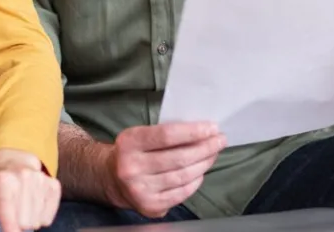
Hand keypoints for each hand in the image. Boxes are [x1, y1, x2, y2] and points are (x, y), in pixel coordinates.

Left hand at [0, 149, 60, 231]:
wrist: (14, 161)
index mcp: (2, 181)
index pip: (7, 211)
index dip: (10, 228)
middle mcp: (23, 177)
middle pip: (24, 223)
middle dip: (15, 225)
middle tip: (9, 213)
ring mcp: (40, 180)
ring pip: (36, 222)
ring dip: (27, 222)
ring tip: (19, 208)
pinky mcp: (53, 185)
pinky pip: (47, 219)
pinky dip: (39, 219)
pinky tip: (31, 207)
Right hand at [105, 122, 225, 217]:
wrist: (112, 178)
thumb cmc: (134, 151)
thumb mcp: (140, 135)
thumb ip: (165, 133)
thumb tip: (202, 131)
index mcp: (129, 143)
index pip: (167, 135)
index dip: (193, 131)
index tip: (212, 128)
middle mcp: (131, 167)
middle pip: (179, 157)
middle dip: (205, 148)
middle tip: (220, 140)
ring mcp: (140, 189)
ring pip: (183, 176)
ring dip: (204, 164)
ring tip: (213, 154)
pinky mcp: (150, 206)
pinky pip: (181, 193)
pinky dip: (195, 181)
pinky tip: (200, 172)